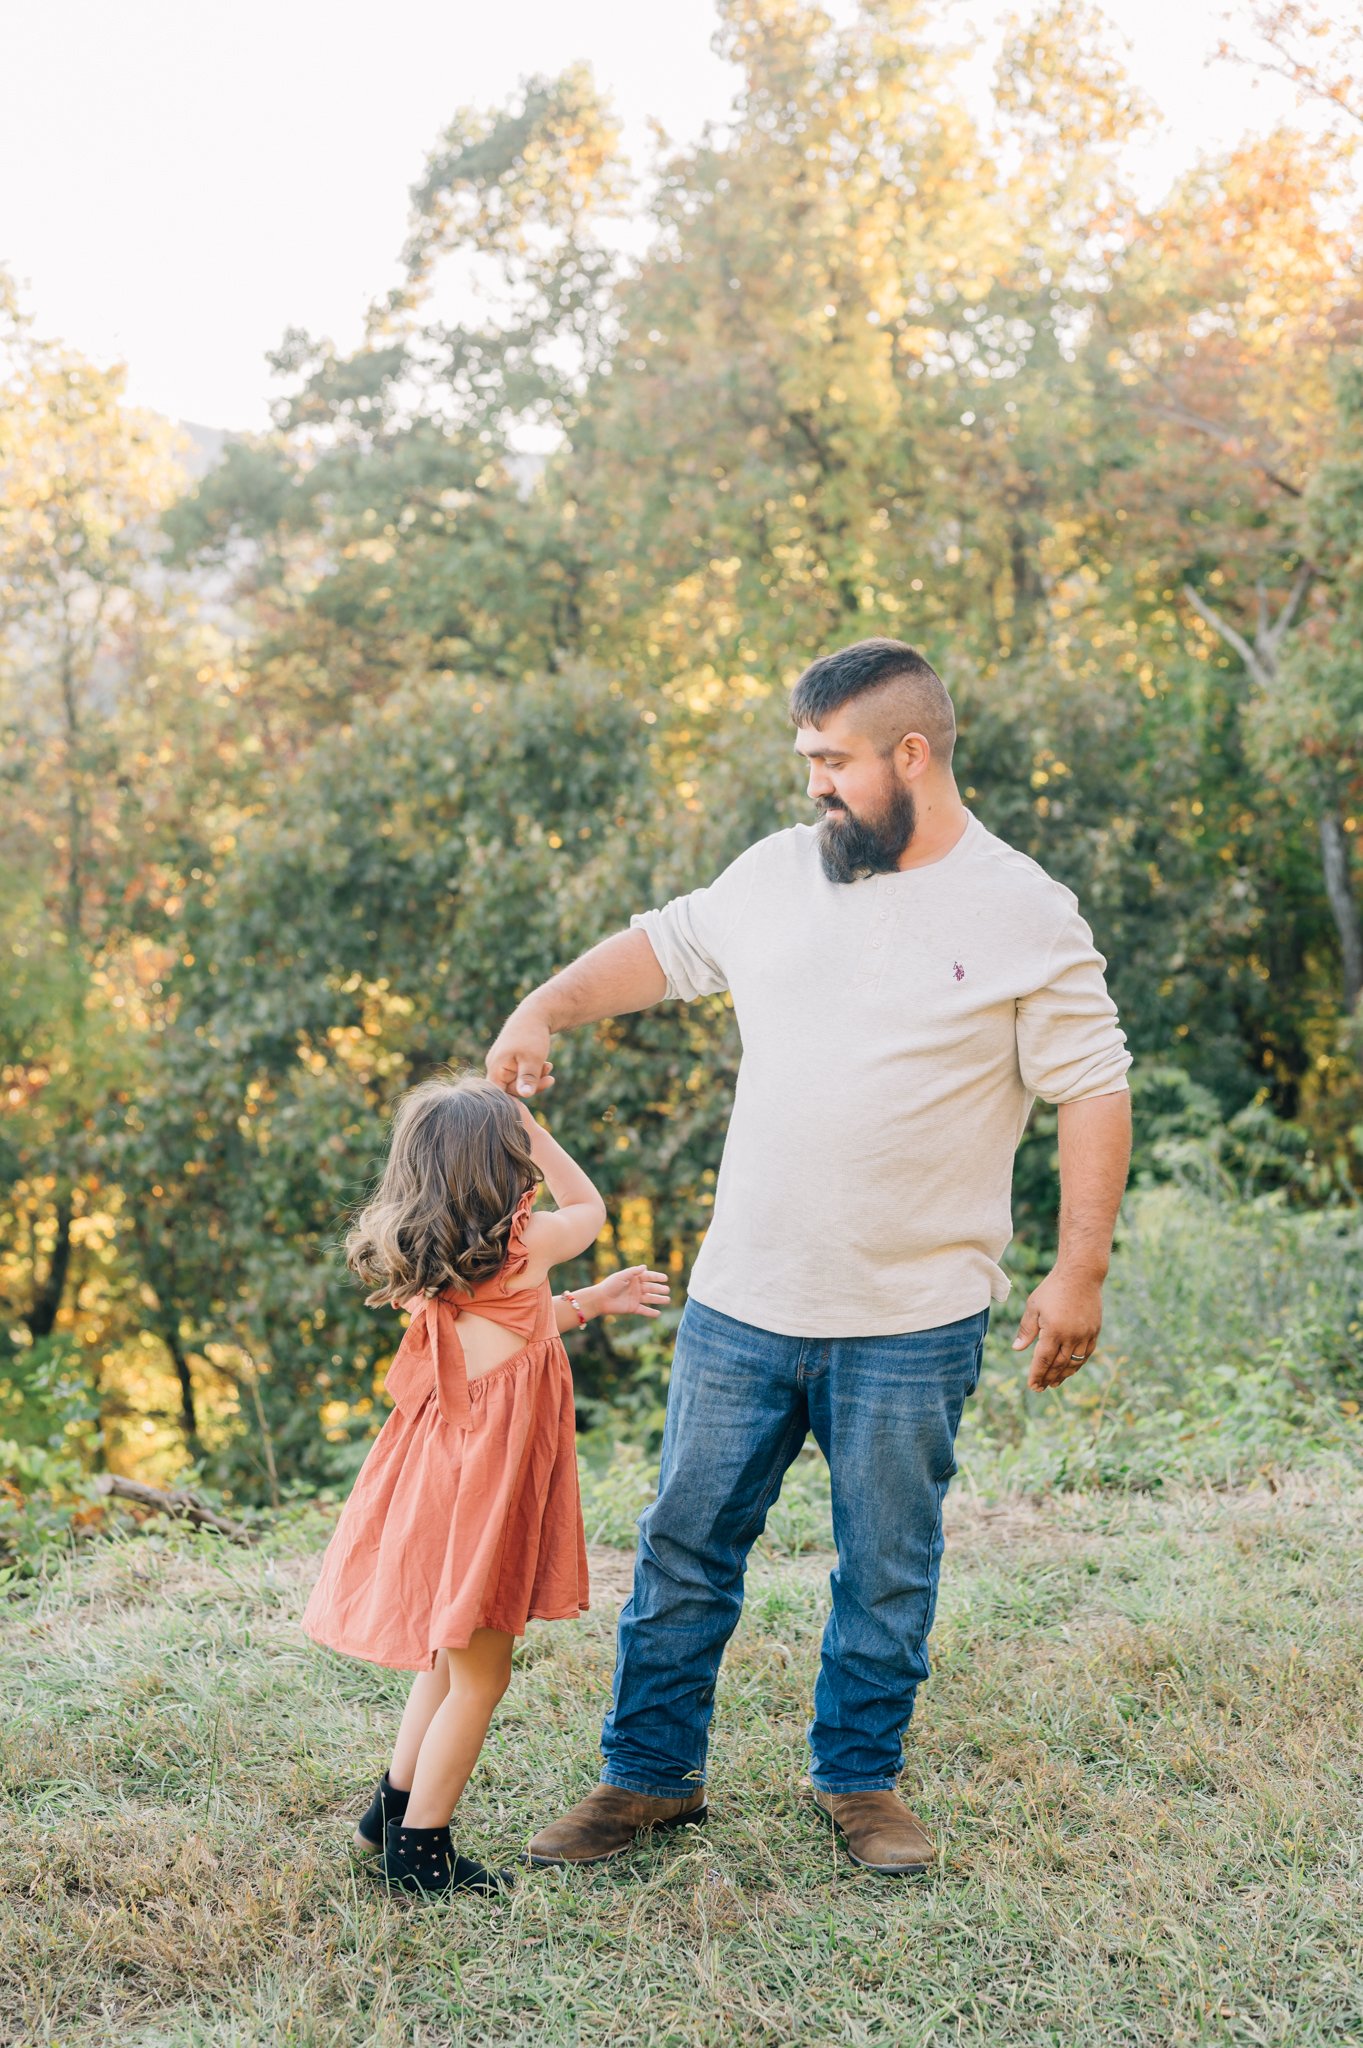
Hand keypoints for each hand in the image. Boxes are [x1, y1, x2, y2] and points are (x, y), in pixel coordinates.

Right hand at [486, 1006, 555, 1098]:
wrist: (535, 1012)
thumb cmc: (531, 1034)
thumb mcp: (533, 1059)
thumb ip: (528, 1079)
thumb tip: (525, 1096)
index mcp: (495, 1068)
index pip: (501, 1095)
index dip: (517, 1098)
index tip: (536, 1090)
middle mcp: (494, 1066)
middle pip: (510, 1088)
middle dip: (531, 1086)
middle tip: (550, 1079)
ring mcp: (501, 1062)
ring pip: (517, 1080)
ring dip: (535, 1078)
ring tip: (549, 1067)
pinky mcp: (509, 1060)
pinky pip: (519, 1073)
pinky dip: (533, 1071)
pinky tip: (546, 1065)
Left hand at [591, 1265, 670, 1318]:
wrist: (600, 1299)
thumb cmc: (610, 1285)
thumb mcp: (622, 1276)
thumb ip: (633, 1271)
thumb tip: (645, 1267)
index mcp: (633, 1278)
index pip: (648, 1277)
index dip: (657, 1277)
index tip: (665, 1278)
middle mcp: (636, 1288)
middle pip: (650, 1288)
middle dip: (659, 1289)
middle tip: (667, 1290)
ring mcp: (635, 1298)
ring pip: (650, 1298)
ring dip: (659, 1299)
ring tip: (668, 1300)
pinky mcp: (633, 1308)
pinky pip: (644, 1310)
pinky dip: (651, 1312)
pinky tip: (658, 1313)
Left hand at [1011, 1264, 1102, 1389]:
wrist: (1081, 1275)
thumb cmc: (1053, 1289)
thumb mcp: (1033, 1306)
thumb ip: (1026, 1330)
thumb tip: (1016, 1349)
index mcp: (1054, 1331)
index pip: (1043, 1360)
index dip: (1037, 1375)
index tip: (1032, 1386)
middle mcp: (1071, 1336)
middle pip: (1059, 1365)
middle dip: (1049, 1378)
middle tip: (1041, 1388)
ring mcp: (1085, 1335)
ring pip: (1074, 1362)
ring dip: (1064, 1375)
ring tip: (1055, 1383)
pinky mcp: (1095, 1331)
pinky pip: (1086, 1354)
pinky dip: (1078, 1364)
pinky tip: (1071, 1368)